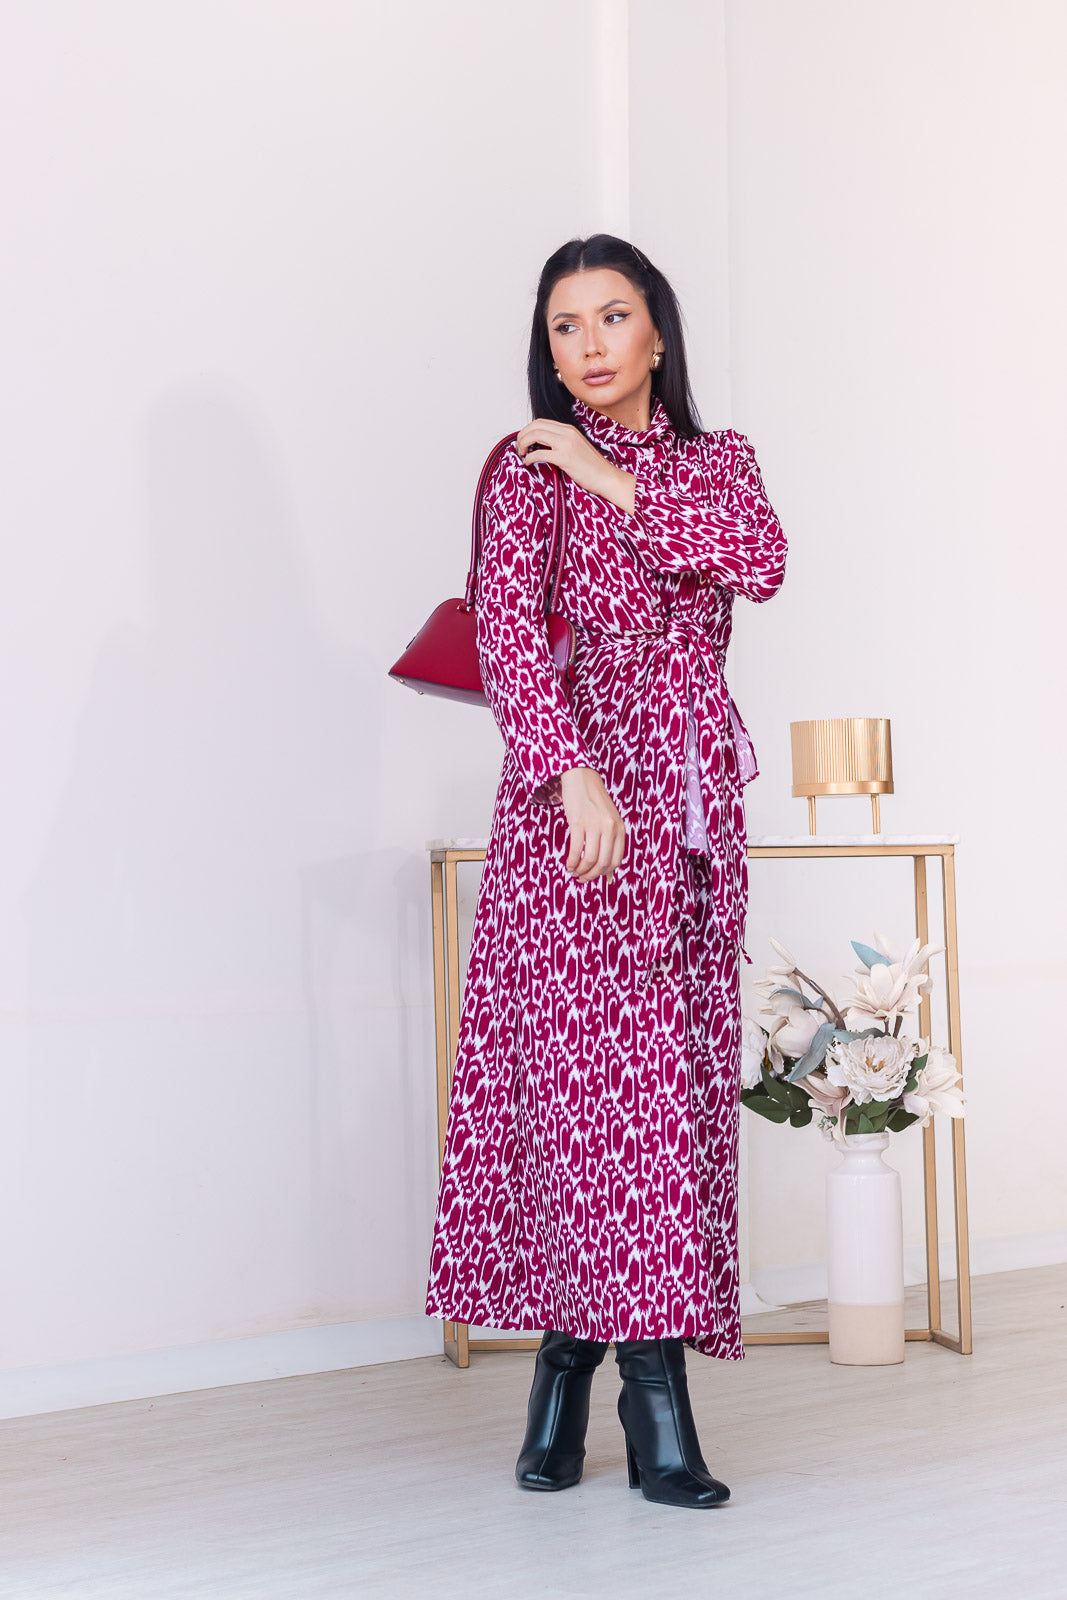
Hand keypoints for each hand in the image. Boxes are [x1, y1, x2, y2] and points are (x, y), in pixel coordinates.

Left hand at [516, 419, 634, 510]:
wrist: (607, 477)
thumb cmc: (592, 468)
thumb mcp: (576, 448)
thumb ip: (561, 443)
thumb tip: (542, 446)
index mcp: (569, 429)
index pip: (541, 422)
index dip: (528, 430)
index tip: (524, 442)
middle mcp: (567, 432)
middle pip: (535, 426)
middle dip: (522, 436)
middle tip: (519, 448)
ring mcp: (566, 444)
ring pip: (535, 435)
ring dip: (523, 444)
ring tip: (522, 454)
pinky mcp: (565, 457)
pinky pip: (539, 453)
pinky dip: (529, 458)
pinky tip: (528, 464)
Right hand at [559, 766, 626, 881]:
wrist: (581, 778)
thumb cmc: (594, 801)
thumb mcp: (609, 820)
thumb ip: (610, 842)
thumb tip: (609, 875)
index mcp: (620, 828)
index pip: (617, 860)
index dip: (605, 873)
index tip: (596, 877)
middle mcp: (610, 827)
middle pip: (603, 863)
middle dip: (591, 875)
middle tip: (582, 879)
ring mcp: (594, 825)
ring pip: (590, 859)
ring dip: (581, 870)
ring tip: (574, 872)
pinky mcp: (578, 822)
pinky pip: (576, 849)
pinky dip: (572, 861)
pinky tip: (568, 864)